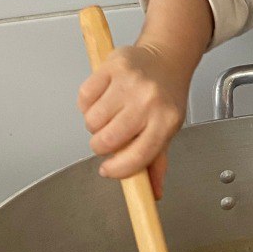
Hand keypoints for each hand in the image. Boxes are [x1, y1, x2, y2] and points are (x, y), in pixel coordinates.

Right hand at [77, 43, 187, 198]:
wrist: (167, 58)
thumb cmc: (166, 96)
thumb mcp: (168, 129)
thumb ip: (157, 162)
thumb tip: (152, 193)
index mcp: (166, 122)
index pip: (137, 157)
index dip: (118, 169)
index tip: (108, 170)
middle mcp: (148, 102)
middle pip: (107, 141)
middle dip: (102, 145)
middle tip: (110, 137)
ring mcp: (130, 83)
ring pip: (92, 121)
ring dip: (94, 124)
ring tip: (109, 115)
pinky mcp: (112, 67)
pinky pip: (84, 97)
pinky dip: (87, 103)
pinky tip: (101, 99)